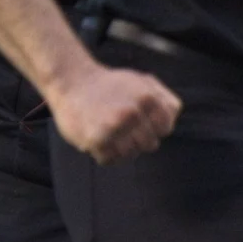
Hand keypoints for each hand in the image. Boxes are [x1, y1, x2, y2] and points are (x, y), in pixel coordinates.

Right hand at [48, 62, 180, 163]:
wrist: (70, 81)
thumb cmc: (108, 84)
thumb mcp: (142, 81)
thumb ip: (165, 99)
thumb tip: (172, 119)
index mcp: (148, 98)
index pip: (165, 129)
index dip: (151, 125)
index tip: (136, 117)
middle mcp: (132, 113)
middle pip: (149, 144)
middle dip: (135, 137)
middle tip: (117, 123)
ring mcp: (114, 127)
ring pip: (130, 155)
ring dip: (119, 147)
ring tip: (107, 131)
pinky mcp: (96, 140)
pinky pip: (110, 160)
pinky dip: (104, 154)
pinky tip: (96, 138)